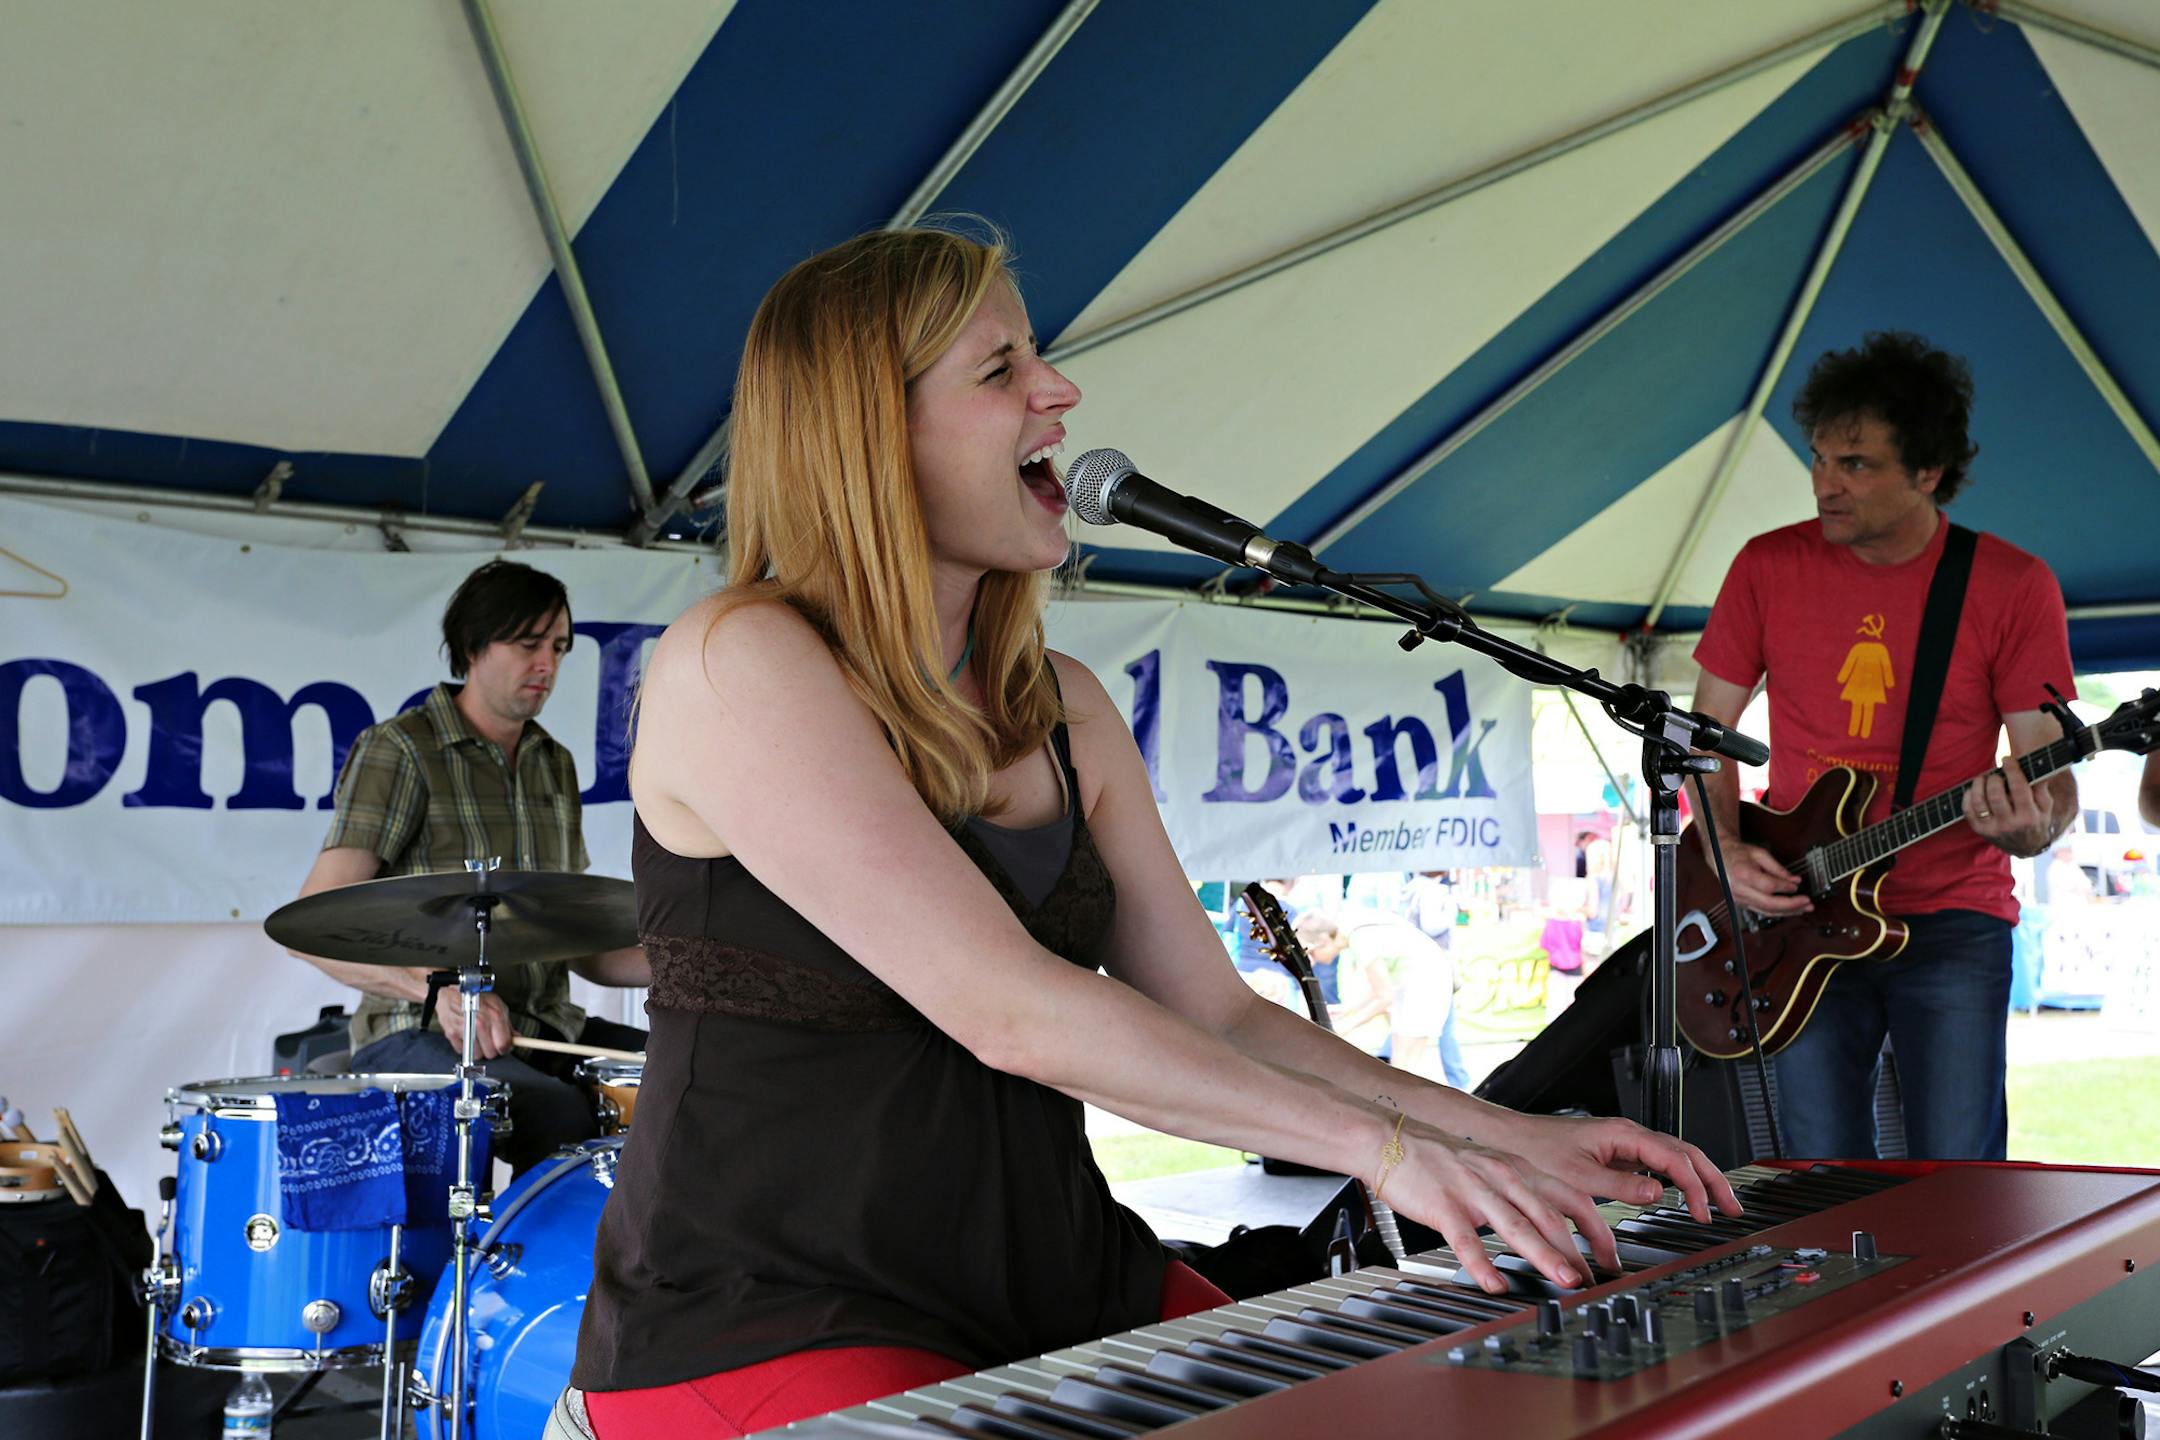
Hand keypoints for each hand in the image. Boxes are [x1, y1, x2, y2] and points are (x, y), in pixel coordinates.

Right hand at [436, 989, 513, 1059]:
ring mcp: (465, 1030)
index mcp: (494, 1016)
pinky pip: (463, 1051)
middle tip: (491, 1042)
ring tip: (479, 1039)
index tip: (504, 1048)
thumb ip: (507, 1023)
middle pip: (491, 1053)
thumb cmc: (476, 996)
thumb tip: (516, 1038)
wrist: (453, 992)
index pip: (503, 1044)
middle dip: (492, 1050)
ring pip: (477, 1055)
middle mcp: (480, 1024)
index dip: (505, 1049)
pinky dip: (466, 1047)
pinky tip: (468, 1037)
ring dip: (479, 1050)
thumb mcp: (497, 1004)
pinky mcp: (452, 1034)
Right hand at [1382, 1120, 1595, 1295]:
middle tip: (1594, 1279)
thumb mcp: (1488, 1165)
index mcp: (1516, 1169)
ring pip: (1516, 1226)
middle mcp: (1501, 1177)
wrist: (1388, 1139)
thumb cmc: (1437, 1157)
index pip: (1570, 1197)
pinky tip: (1494, 1283)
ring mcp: (1473, 1191)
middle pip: (1549, 1215)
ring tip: (1564, 1281)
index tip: (1608, 1257)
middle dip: (1577, 1250)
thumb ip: (1518, 1191)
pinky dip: (1482, 1264)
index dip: (1595, 1229)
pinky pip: (1466, 1240)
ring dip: (1545, 1256)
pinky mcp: (1444, 1205)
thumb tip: (1548, 1224)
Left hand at [1479, 1112, 1743, 1273]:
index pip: (1676, 1158)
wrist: (1511, 1140)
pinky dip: (1678, 1179)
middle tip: (1732, 1208)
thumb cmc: (1537, 1151)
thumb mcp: (1578, 1176)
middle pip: (1686, 1152)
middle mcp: (1629, 1134)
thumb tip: (1658, 1193)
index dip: (1696, 1186)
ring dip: (1699, 1178)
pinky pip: (1658, 1162)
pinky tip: (1683, 1195)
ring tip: (1717, 1204)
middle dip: (1713, 1179)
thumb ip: (1620, 1185)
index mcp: (1625, 1135)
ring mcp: (1625, 1142)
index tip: (1704, 1213)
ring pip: (1675, 1156)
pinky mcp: (1617, 1152)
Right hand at [1716, 840, 1810, 915]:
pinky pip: (1763, 911)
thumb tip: (1794, 880)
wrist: (1720, 857)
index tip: (1797, 886)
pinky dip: (1779, 912)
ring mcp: (1740, 899)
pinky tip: (1791, 909)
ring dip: (1788, 912)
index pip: (1768, 886)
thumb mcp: (1760, 854)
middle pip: (1768, 904)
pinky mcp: (1743, 904)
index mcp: (1742, 874)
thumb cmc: (1738, 854)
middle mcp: (1739, 889)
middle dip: (1791, 905)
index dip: (1785, 888)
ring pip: (1767, 911)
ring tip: (1805, 908)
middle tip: (1807, 902)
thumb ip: (1778, 868)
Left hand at [1965, 755, 2052, 856]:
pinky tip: (1974, 789)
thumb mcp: (2045, 806)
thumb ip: (2041, 787)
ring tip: (1983, 778)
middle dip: (1994, 779)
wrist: (2026, 847)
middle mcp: (2009, 825)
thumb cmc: (2036, 820)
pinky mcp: (1980, 830)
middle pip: (1995, 795)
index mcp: (2029, 817)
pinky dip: (1968, 796)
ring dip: (1978, 785)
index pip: (2019, 789)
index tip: (2007, 759)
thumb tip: (2038, 765)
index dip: (2012, 770)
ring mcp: (1992, 829)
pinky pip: (1967, 810)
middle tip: (1995, 773)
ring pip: (1978, 802)